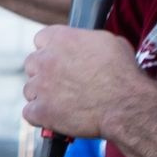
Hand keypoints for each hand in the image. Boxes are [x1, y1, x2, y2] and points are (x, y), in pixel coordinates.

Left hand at [20, 26, 142, 140]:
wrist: (126, 104)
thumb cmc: (123, 73)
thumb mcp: (109, 42)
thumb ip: (86, 41)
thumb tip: (84, 46)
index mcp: (60, 38)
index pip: (41, 39)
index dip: (51, 51)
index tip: (60, 59)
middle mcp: (45, 60)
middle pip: (32, 64)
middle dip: (44, 73)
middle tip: (62, 83)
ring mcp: (40, 86)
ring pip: (30, 90)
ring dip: (42, 96)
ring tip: (63, 103)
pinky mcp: (40, 111)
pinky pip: (30, 113)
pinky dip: (40, 117)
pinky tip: (56, 118)